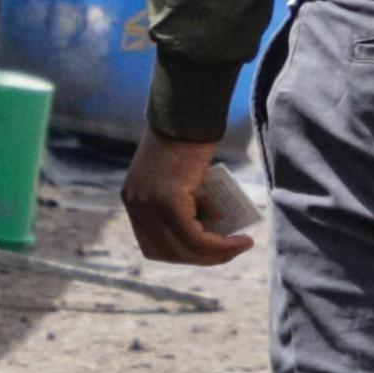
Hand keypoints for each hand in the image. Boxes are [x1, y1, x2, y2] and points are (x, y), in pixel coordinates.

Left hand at [121, 134, 254, 266]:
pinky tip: (240, 240)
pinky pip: (196, 238)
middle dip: (202, 258)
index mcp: (133, 200)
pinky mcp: (168, 203)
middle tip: (228, 251)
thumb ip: (179, 201)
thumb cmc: (186, 138)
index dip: (182, 254)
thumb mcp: (175, 176)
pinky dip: (220, 245)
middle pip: (169, 253)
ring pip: (185, 250)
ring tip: (239, 245)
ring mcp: (149, 207)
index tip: (208, 250)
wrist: (187, 114)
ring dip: (215, 255)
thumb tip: (204, 225)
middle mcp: (136, 207)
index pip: (154, 246)